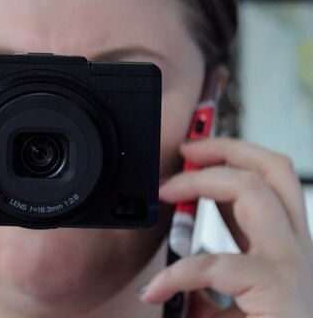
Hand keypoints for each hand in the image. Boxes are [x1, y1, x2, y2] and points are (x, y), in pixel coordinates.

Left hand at [140, 138, 312, 317]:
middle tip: (185, 149)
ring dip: (201, 182)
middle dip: (226, 146)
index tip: (190, 154)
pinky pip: (218, 262)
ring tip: (166, 192)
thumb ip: (203, 276)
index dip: (228, 157)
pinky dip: (178, 273)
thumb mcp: (217, 303)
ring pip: (257, 189)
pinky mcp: (280, 290)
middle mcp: (293, 250)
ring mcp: (293, 267)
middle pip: (274, 168)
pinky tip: (156, 290)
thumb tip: (168, 263)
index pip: (265, 181)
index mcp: (277, 247)